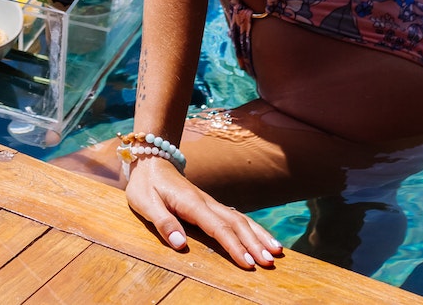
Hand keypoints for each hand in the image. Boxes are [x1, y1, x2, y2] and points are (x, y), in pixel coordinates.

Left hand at [125, 156, 282, 269]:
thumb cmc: (145, 184)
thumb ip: (163, 223)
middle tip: (270, 262)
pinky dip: (252, 228)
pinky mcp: (211, 205)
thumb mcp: (145, 203)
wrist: (151, 159)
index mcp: (192, 203)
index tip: (248, 263)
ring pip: (241, 218)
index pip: (218, 228)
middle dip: (254, 243)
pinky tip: (264, 238)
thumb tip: (181, 244)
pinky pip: (236, 217)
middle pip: (236, 223)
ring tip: (277, 252)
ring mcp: (211, 202)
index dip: (234, 246)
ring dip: (259, 235)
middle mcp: (206, 202)